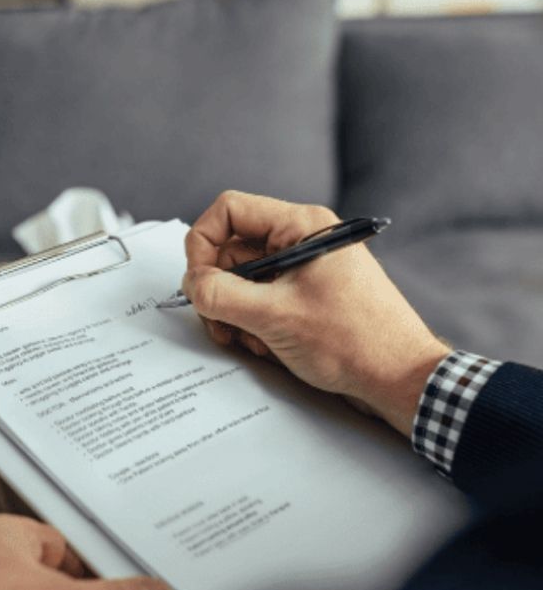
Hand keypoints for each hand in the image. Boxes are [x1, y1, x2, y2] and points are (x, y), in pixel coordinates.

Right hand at [182, 190, 449, 436]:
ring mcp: (303, 270)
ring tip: (250, 340)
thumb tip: (191, 284)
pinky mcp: (304, 296)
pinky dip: (253, 324)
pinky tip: (268, 346)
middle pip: (231, 250)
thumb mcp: (273, 316)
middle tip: (218, 322)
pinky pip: (260, 299)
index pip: (229, 210)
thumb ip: (220, 295)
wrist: (399, 379)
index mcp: (300, 226)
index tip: (197, 281)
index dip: (203, 243)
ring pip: (242, 279)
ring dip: (234, 312)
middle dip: (218, 289)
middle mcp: (301, 241)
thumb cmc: (354, 342)